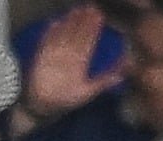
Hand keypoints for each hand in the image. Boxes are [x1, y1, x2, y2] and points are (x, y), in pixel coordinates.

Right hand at [22, 5, 125, 121]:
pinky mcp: (40, 58)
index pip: (88, 42)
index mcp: (80, 63)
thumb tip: (122, 75)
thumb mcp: (88, 92)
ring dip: (68, 23)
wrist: (42, 108)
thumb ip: (103, 82)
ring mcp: (54, 56)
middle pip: (76, 35)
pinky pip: (45, 43)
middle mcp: (68, 56)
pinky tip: (53, 23)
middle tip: (89, 6)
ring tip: (74, 10)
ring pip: (63, 35)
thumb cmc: (65, 101)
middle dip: (82, 21)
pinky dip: (49, 34)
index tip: (99, 15)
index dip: (93, 29)